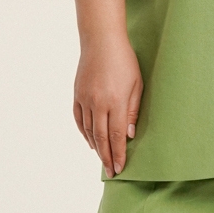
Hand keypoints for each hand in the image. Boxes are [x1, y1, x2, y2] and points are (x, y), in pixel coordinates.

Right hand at [74, 34, 143, 178]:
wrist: (101, 40)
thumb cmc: (124, 60)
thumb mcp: (136, 84)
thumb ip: (133, 110)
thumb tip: (129, 135)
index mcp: (115, 101)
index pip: (116, 136)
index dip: (118, 154)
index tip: (120, 168)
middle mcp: (98, 103)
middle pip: (101, 138)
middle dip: (107, 157)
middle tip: (111, 172)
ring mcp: (85, 99)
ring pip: (89, 130)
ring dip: (96, 147)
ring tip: (103, 159)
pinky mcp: (77, 94)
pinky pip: (79, 119)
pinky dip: (84, 132)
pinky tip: (90, 141)